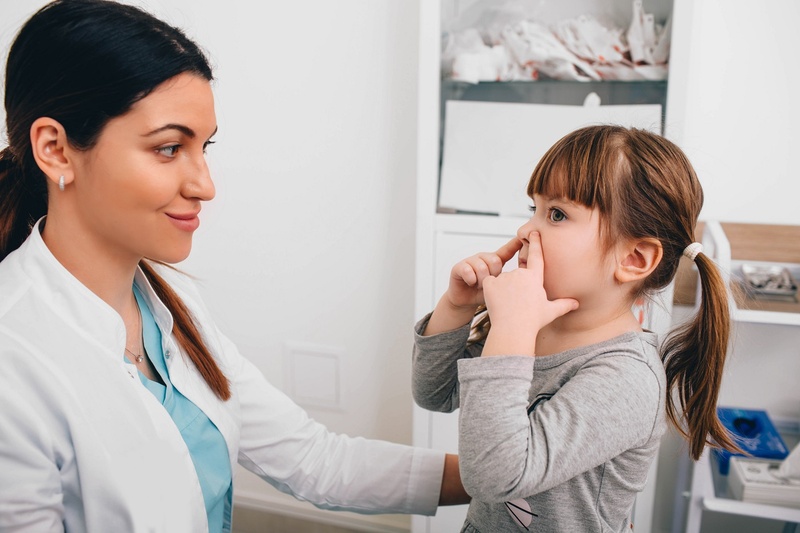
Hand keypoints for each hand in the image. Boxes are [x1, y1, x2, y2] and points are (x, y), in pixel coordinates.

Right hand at [444, 237, 522, 309]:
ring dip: (482, 281)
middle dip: (494, 275)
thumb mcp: (499, 287)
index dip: (515, 244)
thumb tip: (522, 278)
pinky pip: (468, 271)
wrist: (465, 301)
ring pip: (482, 267)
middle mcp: (483, 258)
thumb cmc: (483, 294)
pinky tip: (471, 283)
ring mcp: (470, 261)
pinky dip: (471, 280)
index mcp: (494, 261)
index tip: (526, 236)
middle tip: (489, 283)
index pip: (506, 250)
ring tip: (480, 285)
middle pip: (495, 260)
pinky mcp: (459, 267)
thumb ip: (508, 280)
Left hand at [481, 231, 578, 355]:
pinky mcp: (491, 283)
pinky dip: (491, 290)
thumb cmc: (532, 321)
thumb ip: (563, 305)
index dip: (535, 243)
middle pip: (517, 275)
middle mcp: (520, 273)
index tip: (533, 232)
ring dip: (504, 290)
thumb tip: (576, 304)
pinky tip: (496, 301)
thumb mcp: (550, 312)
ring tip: (508, 306)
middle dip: (517, 287)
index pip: (537, 256)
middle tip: (519, 304)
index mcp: (535, 278)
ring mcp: (505, 277)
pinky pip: (489, 283)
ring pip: (503, 280)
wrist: (513, 329)